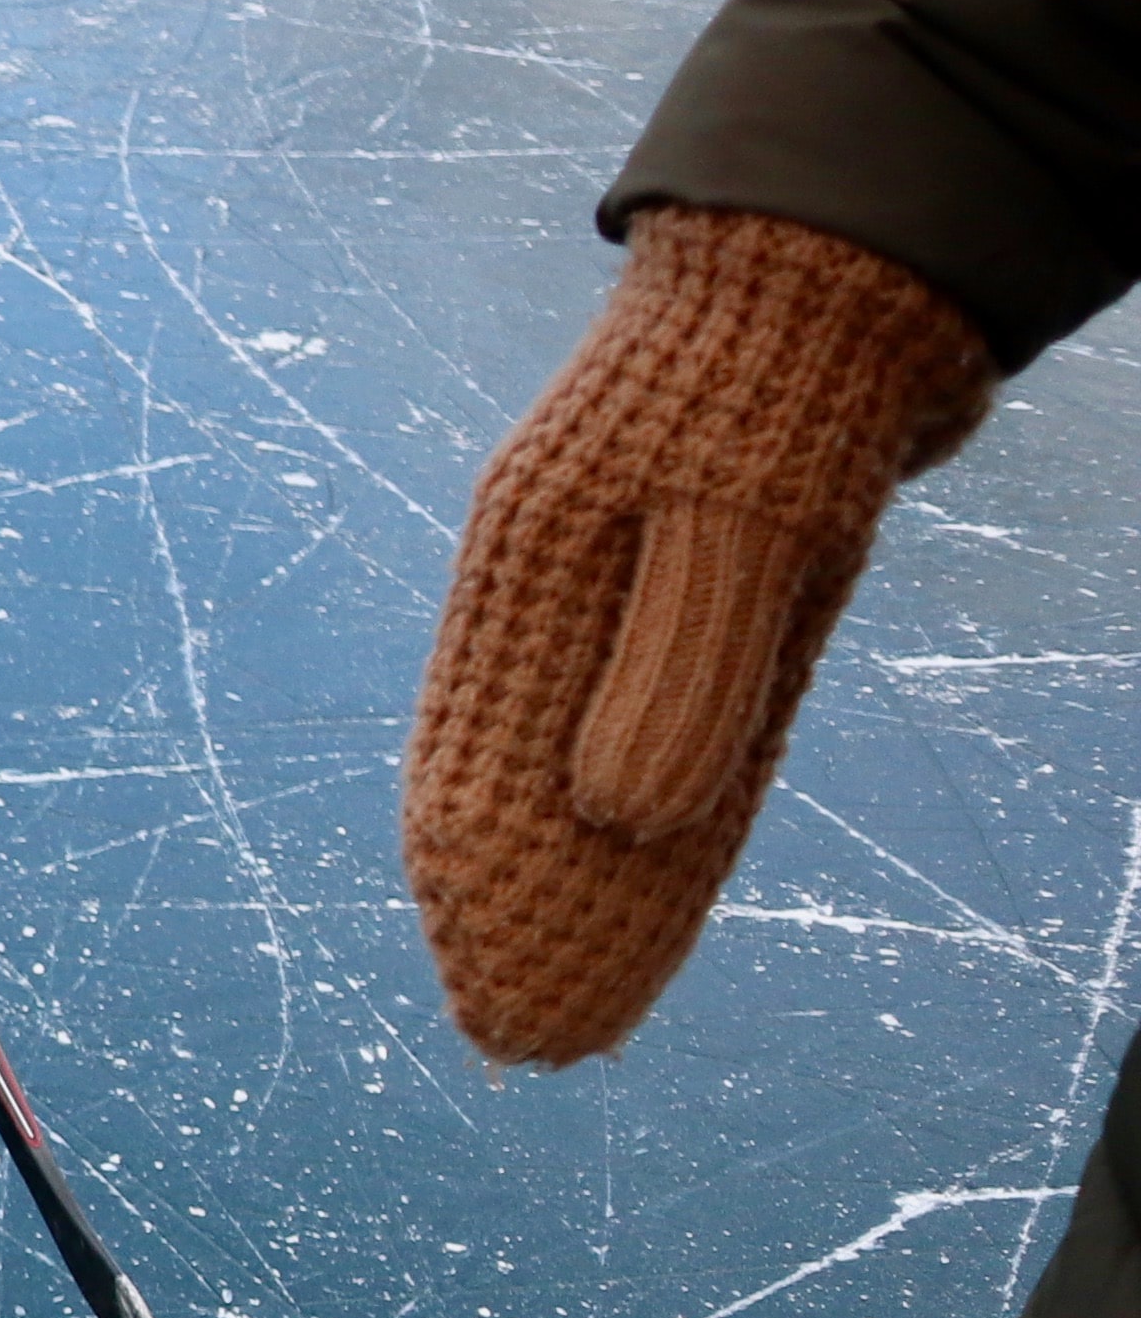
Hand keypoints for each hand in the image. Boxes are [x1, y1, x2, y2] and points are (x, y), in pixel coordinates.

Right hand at [400, 205, 998, 1064]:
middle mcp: (553, 603)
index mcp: (526, 577)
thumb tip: (618, 822)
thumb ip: (678, 670)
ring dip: (581, 886)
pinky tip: (642, 885)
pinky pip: (659, 737)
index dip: (482, 898)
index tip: (494, 1004)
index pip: (478, 772)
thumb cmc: (778, 383)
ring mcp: (618, 603)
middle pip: (519, 791)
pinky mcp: (695, 604)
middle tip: (526, 1042)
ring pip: (585, 773)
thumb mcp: (741, 524)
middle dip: (519, 919)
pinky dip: (649, 821)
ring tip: (570, 993)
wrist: (840, 275)